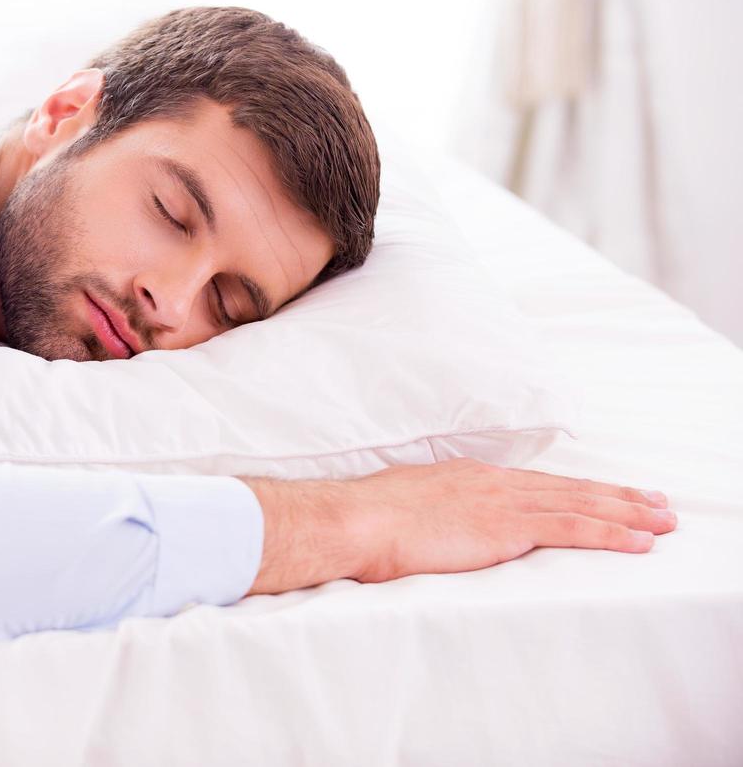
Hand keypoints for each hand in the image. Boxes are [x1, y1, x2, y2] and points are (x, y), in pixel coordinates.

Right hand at [344, 457, 675, 583]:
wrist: (355, 520)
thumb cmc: (365, 521)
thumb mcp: (401, 505)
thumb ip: (428, 512)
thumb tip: (428, 523)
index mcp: (468, 478)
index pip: (536, 484)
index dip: (577, 490)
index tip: (607, 493)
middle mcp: (492, 483)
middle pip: (568, 488)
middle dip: (616, 496)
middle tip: (656, 502)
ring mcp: (502, 502)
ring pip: (581, 504)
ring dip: (628, 512)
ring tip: (663, 520)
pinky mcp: (506, 527)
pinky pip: (573, 529)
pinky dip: (611, 532)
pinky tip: (640, 540)